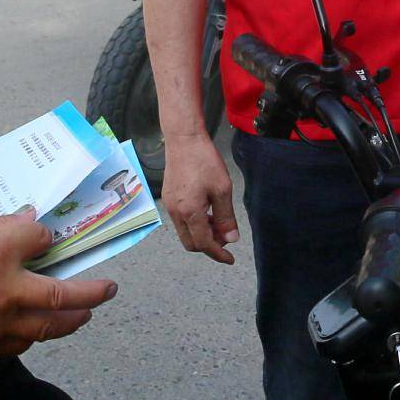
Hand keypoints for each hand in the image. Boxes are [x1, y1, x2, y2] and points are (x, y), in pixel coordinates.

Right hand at [0, 210, 116, 355]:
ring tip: (84, 313)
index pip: (40, 239)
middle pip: (62, 292)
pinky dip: (36, 335)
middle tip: (109, 288)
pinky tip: (41, 327)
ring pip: (48, 326)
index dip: (45, 237)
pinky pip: (21, 343)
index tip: (48, 237)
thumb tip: (26, 221)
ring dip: (71, 319)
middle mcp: (3, 289)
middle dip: (92, 291)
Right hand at [163, 132, 238, 264]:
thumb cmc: (204, 161)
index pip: (204, 244)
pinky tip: (207, 213)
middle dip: (210, 246)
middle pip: (191, 244)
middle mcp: (175, 213)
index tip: (230, 259)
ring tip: (219, 223)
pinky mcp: (168, 199)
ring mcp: (169, 206)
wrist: (184, 140)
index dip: (218, 254)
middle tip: (226, 237)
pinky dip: (195, 224)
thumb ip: (226, 217)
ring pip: (185, 233)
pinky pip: (181, 222)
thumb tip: (231, 239)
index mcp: (189, 212)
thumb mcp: (222, 189)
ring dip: (202, 235)